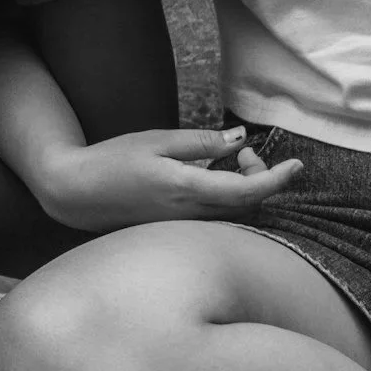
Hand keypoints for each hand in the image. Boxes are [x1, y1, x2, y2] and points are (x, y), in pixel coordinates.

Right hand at [32, 126, 301, 231]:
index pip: (248, 192)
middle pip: (247, 207)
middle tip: (242, 151)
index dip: (277, 179)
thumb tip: (239, 139)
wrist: (74, 194)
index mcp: (186, 189)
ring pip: (233, 216)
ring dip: (244, 189)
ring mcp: (181, 228)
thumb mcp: (157, 140)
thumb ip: (201, 142)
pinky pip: (216, 220)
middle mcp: (189, 216)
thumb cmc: (112, 161)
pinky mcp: (174, 231)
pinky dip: (227, 199)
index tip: (297, 165)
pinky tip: (211, 178)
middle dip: (259, 178)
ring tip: (228, 159)